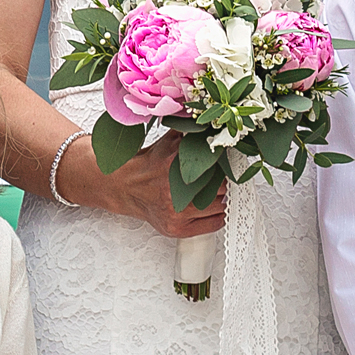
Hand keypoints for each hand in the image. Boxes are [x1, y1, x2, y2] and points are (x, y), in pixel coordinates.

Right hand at [70, 130, 226, 239]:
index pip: (217, 167)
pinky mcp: (176, 228)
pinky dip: (217, 216)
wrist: (125, 187)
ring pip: (219, 207)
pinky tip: (212, 207)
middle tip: (222, 180)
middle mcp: (173, 190)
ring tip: (215, 193)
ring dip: (221, 200)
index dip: (225, 166)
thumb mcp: (168, 142)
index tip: (229, 165)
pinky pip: (213, 225)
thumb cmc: (149, 165)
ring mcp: (175, 212)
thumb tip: (213, 126)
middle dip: (223, 183)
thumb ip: (190, 133)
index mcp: (172, 165)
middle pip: (221, 188)